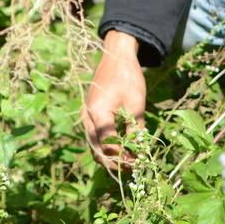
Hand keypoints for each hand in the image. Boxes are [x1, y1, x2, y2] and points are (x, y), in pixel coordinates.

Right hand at [82, 31, 146, 169]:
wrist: (116, 56)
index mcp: (97, 114)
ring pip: (93, 144)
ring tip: (127, 161)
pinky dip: (105, 145)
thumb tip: (139, 152)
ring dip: (109, 155)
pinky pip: (94, 135)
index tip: (137, 165)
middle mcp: (87, 117)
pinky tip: (120, 148)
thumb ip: (135, 129)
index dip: (121, 158)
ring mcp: (85, 115)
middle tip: (132, 168)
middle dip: (113, 161)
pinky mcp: (89, 113)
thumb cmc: (127, 77)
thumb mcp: (136, 104)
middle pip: (96, 149)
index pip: (107, 146)